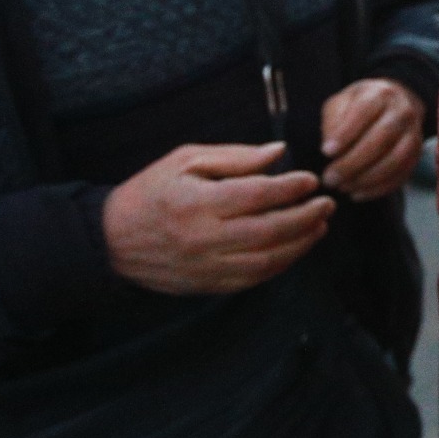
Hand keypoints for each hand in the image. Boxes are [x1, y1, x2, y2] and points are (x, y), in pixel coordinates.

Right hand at [101, 141, 332, 294]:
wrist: (111, 240)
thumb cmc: (151, 192)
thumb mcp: (185, 160)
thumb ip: (235, 157)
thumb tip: (279, 152)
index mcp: (196, 202)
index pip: (256, 195)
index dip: (289, 188)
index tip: (310, 180)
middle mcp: (202, 238)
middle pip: (268, 231)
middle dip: (305, 218)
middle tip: (327, 204)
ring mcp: (205, 266)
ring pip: (266, 261)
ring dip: (300, 245)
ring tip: (319, 226)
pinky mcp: (207, 285)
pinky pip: (253, 280)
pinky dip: (280, 265)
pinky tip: (295, 248)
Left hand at [320, 78, 424, 199]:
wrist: (394, 105)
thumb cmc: (358, 107)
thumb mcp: (340, 104)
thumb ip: (333, 122)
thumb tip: (331, 150)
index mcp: (380, 94)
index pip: (364, 112)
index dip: (346, 134)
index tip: (326, 152)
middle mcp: (403, 111)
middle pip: (382, 137)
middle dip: (353, 162)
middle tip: (330, 178)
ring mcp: (414, 133)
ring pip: (396, 159)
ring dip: (367, 178)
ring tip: (342, 188)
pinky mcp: (417, 154)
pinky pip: (402, 174)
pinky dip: (379, 188)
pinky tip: (357, 193)